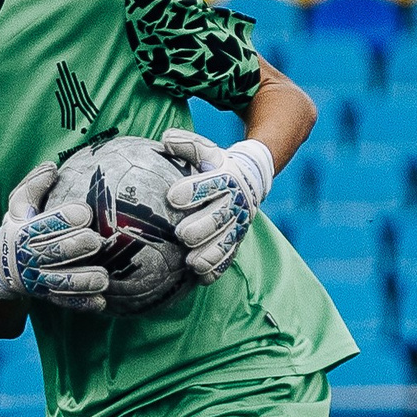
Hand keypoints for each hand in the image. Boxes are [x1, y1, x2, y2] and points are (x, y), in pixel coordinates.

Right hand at [0, 161, 107, 311]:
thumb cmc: (18, 227)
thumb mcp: (18, 205)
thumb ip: (33, 186)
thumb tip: (52, 167)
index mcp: (22, 232)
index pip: (41, 225)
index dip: (63, 219)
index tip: (85, 212)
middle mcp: (28, 258)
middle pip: (52, 254)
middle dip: (75, 247)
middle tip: (95, 241)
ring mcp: (38, 279)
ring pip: (61, 283)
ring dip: (82, 281)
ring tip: (103, 278)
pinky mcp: (48, 295)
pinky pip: (65, 302)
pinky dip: (82, 303)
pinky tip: (101, 302)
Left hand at [159, 128, 273, 284]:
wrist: (251, 177)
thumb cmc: (215, 164)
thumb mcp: (205, 150)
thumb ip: (187, 145)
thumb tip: (165, 139)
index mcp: (226, 178)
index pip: (212, 183)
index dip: (194, 190)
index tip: (173, 197)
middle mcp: (235, 202)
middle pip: (220, 217)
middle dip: (202, 227)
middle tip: (182, 234)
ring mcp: (237, 223)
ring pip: (226, 241)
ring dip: (210, 253)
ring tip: (191, 263)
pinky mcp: (236, 239)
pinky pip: (229, 257)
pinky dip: (217, 268)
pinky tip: (201, 277)